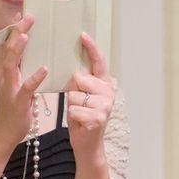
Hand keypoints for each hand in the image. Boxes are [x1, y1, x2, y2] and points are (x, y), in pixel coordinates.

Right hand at [0, 15, 47, 151]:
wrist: (3, 133)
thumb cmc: (13, 110)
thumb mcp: (17, 86)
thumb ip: (23, 72)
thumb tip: (34, 58)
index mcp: (9, 72)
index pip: (11, 47)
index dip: (16, 30)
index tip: (24, 15)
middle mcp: (7, 77)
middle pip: (9, 50)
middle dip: (17, 32)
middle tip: (27, 17)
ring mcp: (10, 88)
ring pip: (12, 64)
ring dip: (18, 49)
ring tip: (26, 34)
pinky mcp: (18, 101)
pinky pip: (27, 87)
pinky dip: (35, 77)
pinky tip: (44, 69)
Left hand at [66, 32, 115, 163]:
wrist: (88, 144)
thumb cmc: (83, 117)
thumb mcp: (82, 96)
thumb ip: (81, 82)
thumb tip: (73, 72)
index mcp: (104, 84)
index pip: (98, 62)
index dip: (91, 48)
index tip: (82, 35)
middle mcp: (108, 92)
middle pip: (79, 77)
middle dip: (72, 90)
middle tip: (78, 103)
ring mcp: (104, 105)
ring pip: (74, 94)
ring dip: (71, 105)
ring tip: (79, 114)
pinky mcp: (97, 117)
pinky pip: (73, 109)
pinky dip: (72, 117)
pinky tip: (80, 122)